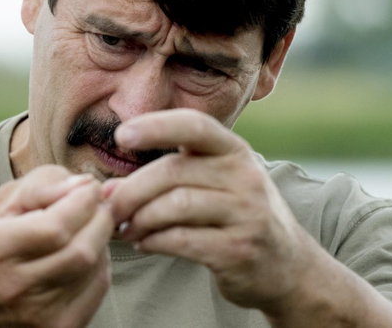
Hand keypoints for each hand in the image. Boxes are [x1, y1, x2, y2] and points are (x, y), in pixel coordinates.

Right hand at [0, 166, 113, 327]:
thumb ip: (41, 186)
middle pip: (82, 249)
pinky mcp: (60, 326)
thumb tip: (84, 184)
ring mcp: (40, 313)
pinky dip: (100, 263)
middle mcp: (15, 286)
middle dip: (100, 218)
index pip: (56, 226)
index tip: (90, 187)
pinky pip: (98, 287)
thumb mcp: (0, 205)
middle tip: (97, 204)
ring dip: (101, 239)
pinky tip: (85, 255)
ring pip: (95, 267)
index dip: (84, 201)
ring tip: (87, 228)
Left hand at [107, 109, 320, 313]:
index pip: (194, 125)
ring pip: (175, 206)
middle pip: (173, 172)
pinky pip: (183, 240)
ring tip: (124, 229)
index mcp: (234, 151)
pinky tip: (144, 243)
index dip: (156, 126)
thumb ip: (166, 177)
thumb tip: (106, 189)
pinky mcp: (240, 250)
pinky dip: (154, 242)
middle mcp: (245, 176)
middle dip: (131, 190)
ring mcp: (247, 213)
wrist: (286, 266)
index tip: (121, 137)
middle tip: (108, 206)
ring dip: (139, 219)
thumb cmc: (235, 217)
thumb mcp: (214, 184)